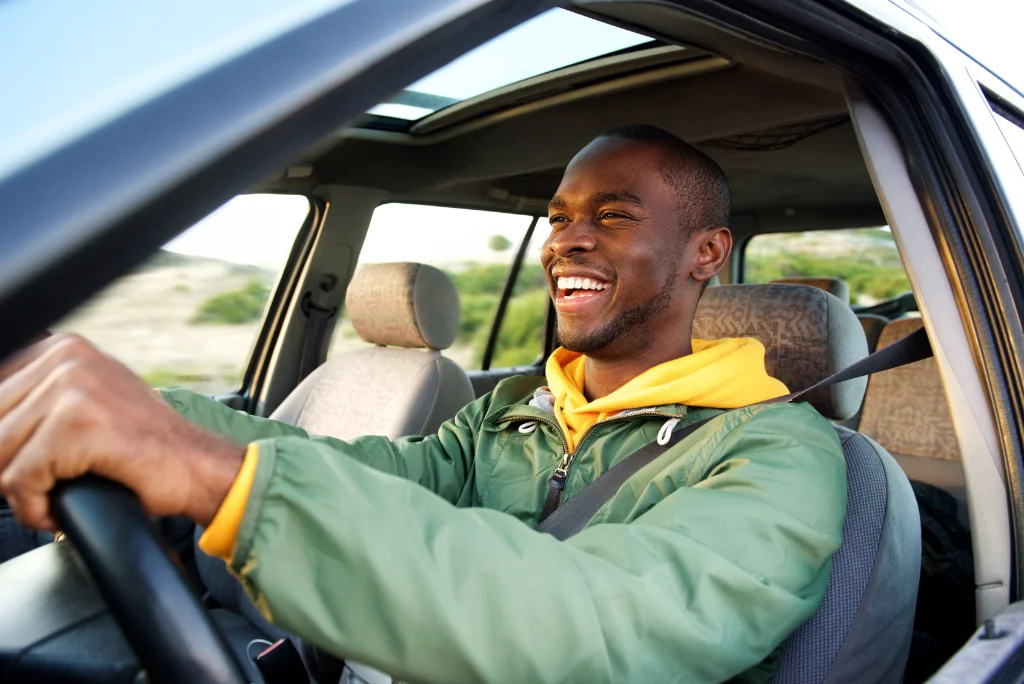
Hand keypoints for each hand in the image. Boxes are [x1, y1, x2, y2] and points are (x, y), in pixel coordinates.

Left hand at [0, 333, 244, 529]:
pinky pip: (19, 478)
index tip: (25, 458)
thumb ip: (40, 398)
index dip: (5, 437)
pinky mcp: (76, 425)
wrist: (196, 466)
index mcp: (63, 347)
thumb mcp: (89, 400)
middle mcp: (65, 357)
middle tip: (43, 485)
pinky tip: (56, 509)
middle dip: (8, 465)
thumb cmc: (145, 445)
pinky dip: (32, 507)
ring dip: (21, 491)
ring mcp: (71, 387)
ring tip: (52, 497)